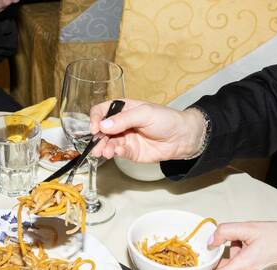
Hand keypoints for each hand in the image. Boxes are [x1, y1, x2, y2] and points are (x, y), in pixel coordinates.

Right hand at [88, 99, 206, 161]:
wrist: (182, 137)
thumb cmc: (166, 119)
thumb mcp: (144, 113)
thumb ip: (123, 119)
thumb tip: (103, 125)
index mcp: (123, 109)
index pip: (102, 111)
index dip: (95, 118)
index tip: (94, 128)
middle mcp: (121, 124)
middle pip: (102, 130)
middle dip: (97, 137)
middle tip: (96, 144)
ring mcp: (125, 138)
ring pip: (108, 143)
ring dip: (104, 147)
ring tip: (104, 152)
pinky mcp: (130, 152)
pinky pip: (119, 152)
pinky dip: (115, 153)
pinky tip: (115, 152)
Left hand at [178, 222, 276, 269]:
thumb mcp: (251, 228)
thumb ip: (226, 232)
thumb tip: (210, 241)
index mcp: (243, 266)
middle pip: (223, 267)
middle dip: (227, 253)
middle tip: (244, 241)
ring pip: (232, 267)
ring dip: (236, 255)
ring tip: (254, 244)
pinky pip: (241, 269)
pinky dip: (243, 258)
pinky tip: (257, 250)